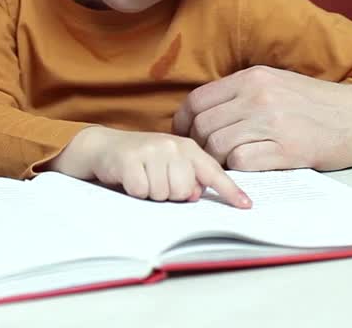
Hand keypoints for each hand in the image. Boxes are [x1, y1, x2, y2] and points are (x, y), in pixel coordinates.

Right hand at [50, 126, 251, 207]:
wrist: (104, 146)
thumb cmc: (143, 160)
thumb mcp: (169, 163)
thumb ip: (188, 177)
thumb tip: (194, 193)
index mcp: (187, 147)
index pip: (213, 171)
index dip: (230, 191)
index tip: (246, 206)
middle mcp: (172, 145)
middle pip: (184, 191)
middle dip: (170, 194)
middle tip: (156, 181)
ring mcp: (151, 150)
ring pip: (163, 193)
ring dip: (151, 194)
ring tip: (142, 178)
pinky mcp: (130, 159)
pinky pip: (142, 192)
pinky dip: (135, 192)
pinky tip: (129, 179)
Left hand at [173, 66, 351, 170]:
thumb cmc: (319, 105)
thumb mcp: (277, 84)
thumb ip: (242, 94)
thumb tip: (205, 114)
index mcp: (253, 78)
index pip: (198, 100)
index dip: (184, 122)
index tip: (187, 135)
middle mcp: (258, 96)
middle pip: (203, 125)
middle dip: (199, 145)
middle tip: (209, 156)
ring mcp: (272, 122)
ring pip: (217, 145)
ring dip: (218, 160)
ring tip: (231, 163)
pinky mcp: (286, 149)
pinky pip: (241, 163)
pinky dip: (239, 170)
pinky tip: (251, 168)